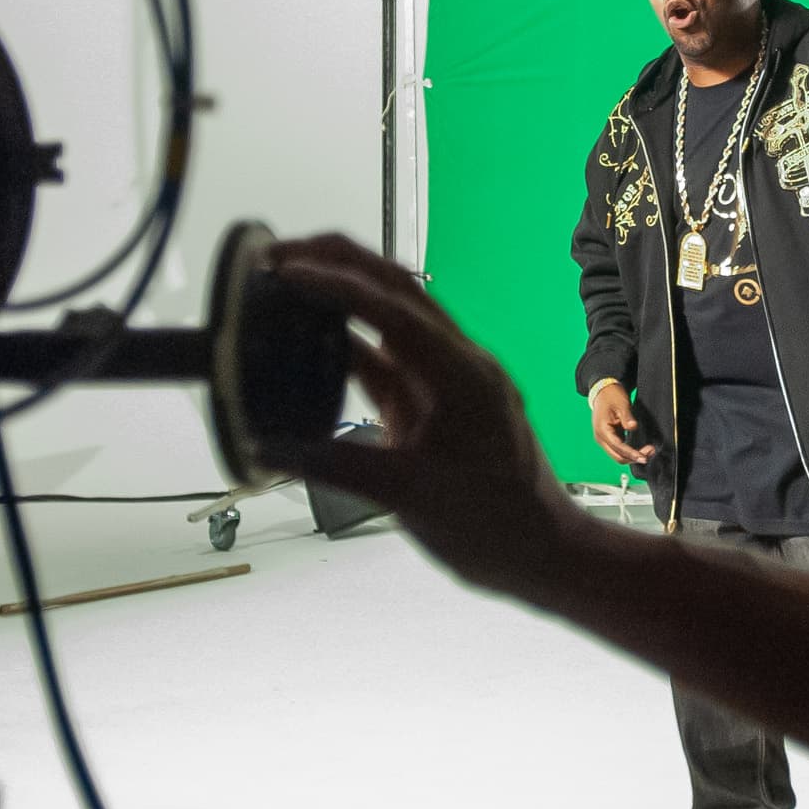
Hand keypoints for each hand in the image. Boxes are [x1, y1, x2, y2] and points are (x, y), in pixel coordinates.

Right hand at [265, 236, 588, 598]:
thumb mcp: (406, 496)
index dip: (335, 285)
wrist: (543, 552)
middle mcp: (459, 361)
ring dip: (343, 294)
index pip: (392, 309)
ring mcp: (449, 378)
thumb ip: (333, 465)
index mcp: (461, 373)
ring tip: (286, 283)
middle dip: (338, 262)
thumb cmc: (491, 526)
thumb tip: (266, 447)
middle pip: (395, 289)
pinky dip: (350, 342)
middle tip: (276, 256)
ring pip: (392, 315)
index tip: (283, 271)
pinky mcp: (437, 400)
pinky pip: (389, 356)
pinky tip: (310, 340)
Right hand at [590, 378, 655, 466]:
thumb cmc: (612, 396)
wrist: (603, 392)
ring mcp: (604, 439)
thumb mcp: (621, 404)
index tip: (644, 457)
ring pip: (618, 455)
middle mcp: (601, 438)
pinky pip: (619, 450)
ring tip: (648, 451)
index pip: (618, 447)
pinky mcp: (609, 438)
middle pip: (617, 456)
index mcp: (602, 430)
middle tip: (650, 453)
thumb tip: (633, 427)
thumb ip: (627, 417)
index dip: (631, 454)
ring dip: (632, 456)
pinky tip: (640, 450)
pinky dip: (629, 452)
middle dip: (633, 458)